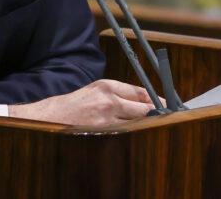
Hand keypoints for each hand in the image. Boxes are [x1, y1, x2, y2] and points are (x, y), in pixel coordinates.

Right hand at [8, 79, 156, 125]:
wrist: (51, 117)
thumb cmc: (76, 104)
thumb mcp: (96, 91)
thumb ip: (118, 94)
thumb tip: (144, 101)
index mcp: (107, 86)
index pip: (140, 91)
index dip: (156, 99)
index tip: (167, 104)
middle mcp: (108, 99)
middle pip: (143, 106)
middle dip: (157, 112)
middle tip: (169, 117)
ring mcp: (106, 116)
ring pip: (137, 121)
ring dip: (147, 123)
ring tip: (158, 125)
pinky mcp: (103, 131)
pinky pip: (125, 132)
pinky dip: (134, 133)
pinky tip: (140, 134)